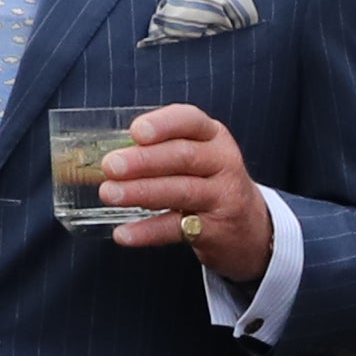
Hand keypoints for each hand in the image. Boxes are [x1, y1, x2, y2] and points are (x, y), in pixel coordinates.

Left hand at [100, 103, 271, 283]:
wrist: (250, 228)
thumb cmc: (209, 183)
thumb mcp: (198, 157)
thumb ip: (160, 150)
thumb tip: (104, 155)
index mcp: (213, 136)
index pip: (191, 121)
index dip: (164, 124)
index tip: (137, 131)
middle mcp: (222, 162)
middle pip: (183, 157)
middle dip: (144, 160)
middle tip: (110, 166)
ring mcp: (222, 197)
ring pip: (181, 191)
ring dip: (141, 192)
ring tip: (108, 193)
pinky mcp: (216, 229)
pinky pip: (177, 229)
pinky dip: (148, 232)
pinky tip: (123, 234)